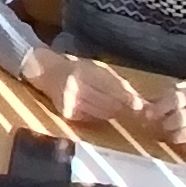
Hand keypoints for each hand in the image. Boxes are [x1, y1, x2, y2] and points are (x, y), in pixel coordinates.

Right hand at [22, 48, 142, 123]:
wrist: (45, 71)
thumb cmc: (75, 67)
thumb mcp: (96, 68)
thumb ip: (117, 83)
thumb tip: (140, 102)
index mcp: (84, 71)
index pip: (111, 88)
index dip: (127, 98)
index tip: (140, 106)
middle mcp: (76, 87)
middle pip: (109, 103)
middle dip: (122, 106)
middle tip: (129, 107)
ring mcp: (71, 102)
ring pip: (103, 113)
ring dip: (112, 111)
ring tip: (112, 105)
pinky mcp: (68, 114)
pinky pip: (93, 119)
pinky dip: (99, 115)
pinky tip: (95, 107)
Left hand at [143, 83, 185, 151]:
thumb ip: (167, 95)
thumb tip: (142, 102)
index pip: (174, 99)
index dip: (159, 108)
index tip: (147, 115)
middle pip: (179, 118)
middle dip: (164, 124)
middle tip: (159, 127)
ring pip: (185, 135)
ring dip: (172, 136)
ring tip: (169, 135)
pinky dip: (185, 146)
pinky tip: (183, 143)